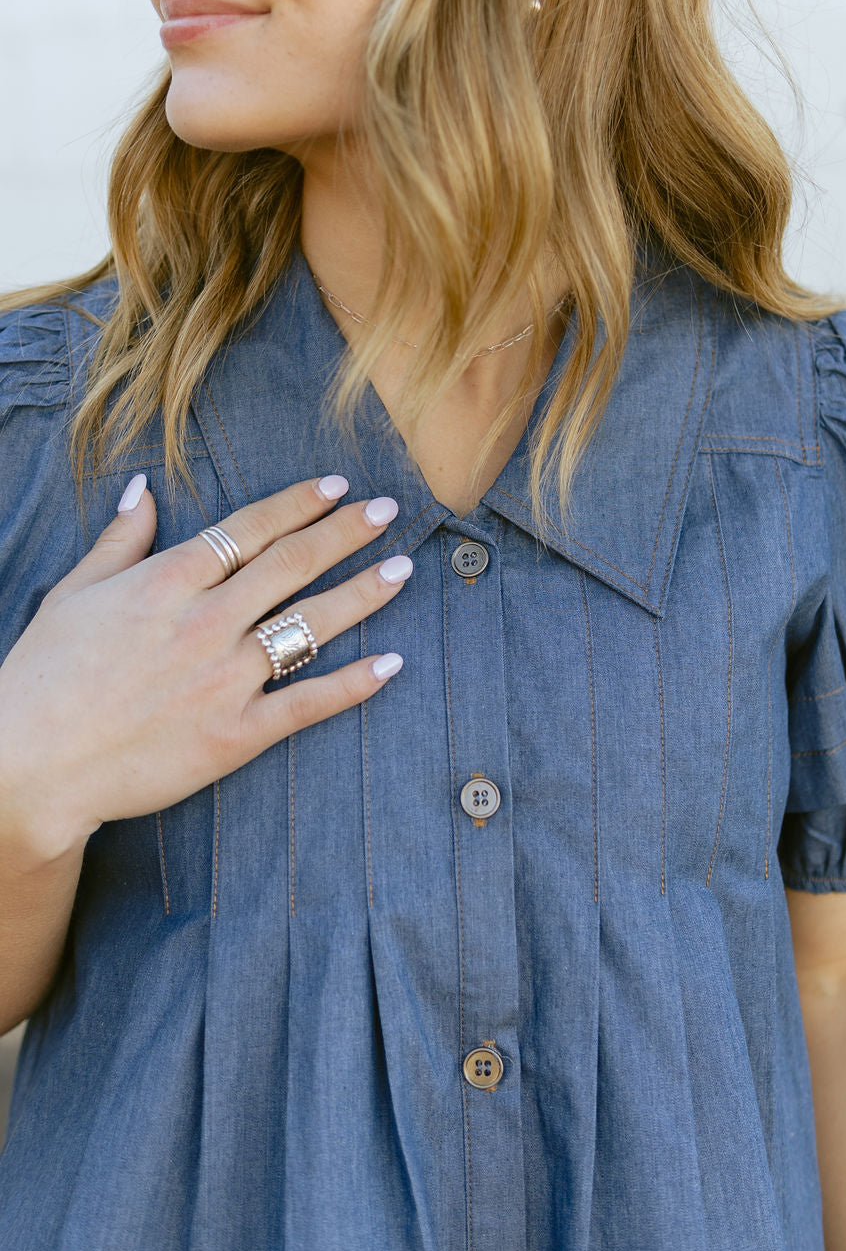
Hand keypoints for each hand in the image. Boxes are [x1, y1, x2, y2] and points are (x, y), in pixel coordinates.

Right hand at [0, 474, 410, 861]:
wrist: (31, 764)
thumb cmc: (43, 675)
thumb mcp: (74, 592)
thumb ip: (121, 538)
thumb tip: (145, 488)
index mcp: (168, 581)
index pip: (250, 529)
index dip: (298, 503)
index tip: (337, 485)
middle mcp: (206, 622)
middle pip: (292, 564)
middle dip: (346, 532)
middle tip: (388, 510)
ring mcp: (224, 678)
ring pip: (310, 624)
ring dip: (363, 592)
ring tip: (403, 568)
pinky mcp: (234, 734)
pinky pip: (307, 703)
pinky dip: (353, 684)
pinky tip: (391, 663)